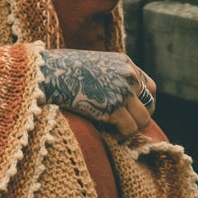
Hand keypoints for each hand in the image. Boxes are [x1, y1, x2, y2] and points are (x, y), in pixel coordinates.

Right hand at [38, 49, 156, 137]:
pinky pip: (129, 129)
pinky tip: (106, 132)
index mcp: (124, 62)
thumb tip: (112, 94)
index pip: (149, 87)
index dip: (144, 103)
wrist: (48, 72)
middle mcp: (128, 75)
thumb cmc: (61, 69)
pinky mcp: (112, 108)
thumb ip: (109, 75)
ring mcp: (122, 91)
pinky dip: (120, 135)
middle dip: (140, 118)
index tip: (134, 112)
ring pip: (143, 120)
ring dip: (130, 128)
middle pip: (150, 104)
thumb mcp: (93, 63)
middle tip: (125, 126)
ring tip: (115, 130)